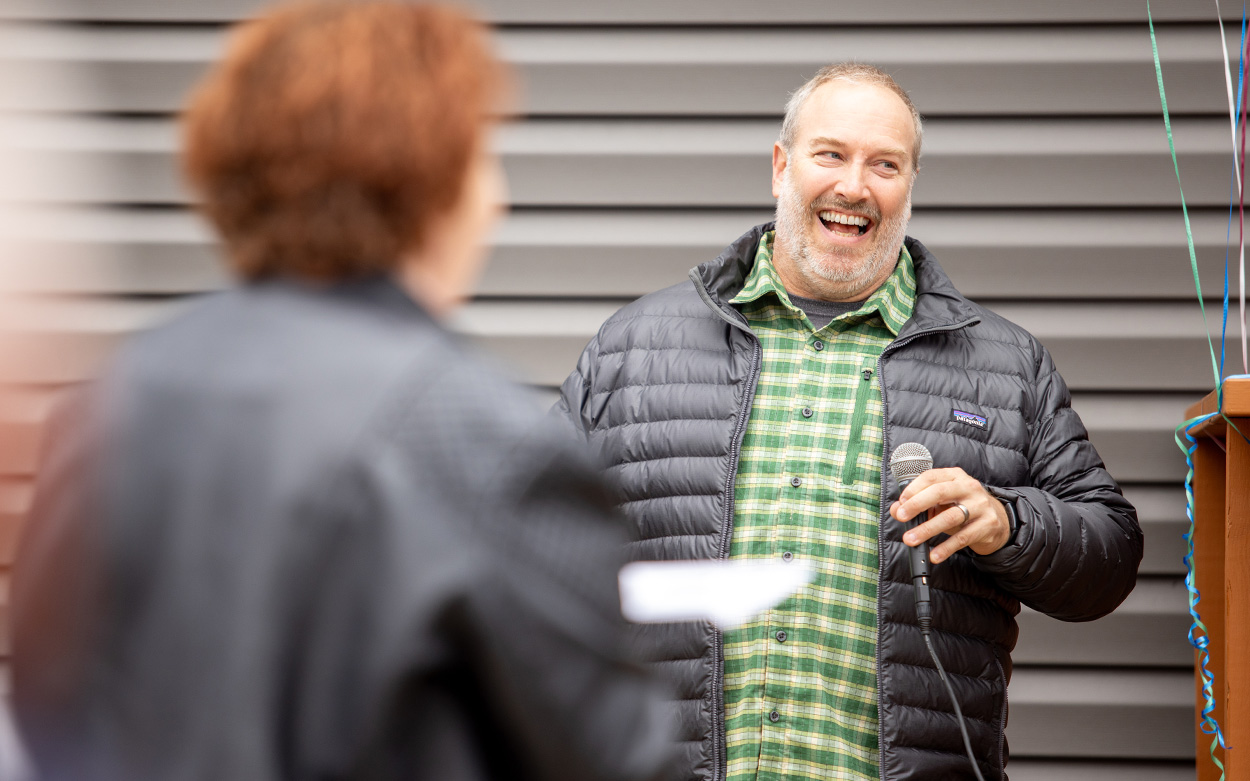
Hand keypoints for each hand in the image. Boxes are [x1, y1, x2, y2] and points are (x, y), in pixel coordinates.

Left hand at [888, 467, 1010, 562]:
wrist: (996, 520)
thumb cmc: (961, 507)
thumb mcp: (941, 502)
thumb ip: (917, 503)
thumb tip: (895, 510)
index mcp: (955, 476)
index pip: (931, 477)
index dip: (913, 489)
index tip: (900, 503)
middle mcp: (969, 487)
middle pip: (940, 492)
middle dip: (917, 505)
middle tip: (901, 517)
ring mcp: (980, 505)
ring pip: (950, 517)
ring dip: (927, 530)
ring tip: (911, 540)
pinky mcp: (988, 524)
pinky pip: (963, 537)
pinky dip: (946, 548)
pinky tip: (934, 555)